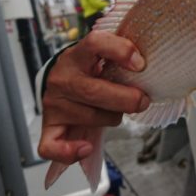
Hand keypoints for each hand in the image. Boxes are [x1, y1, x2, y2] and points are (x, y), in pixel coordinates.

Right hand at [38, 30, 149, 164]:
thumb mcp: (103, 55)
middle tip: (142, 101)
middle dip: (126, 99)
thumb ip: (121, 56)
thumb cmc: (89, 69)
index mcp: (78, 55)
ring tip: (115, 111)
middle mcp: (62, 78)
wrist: (61, 80)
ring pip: (89, 117)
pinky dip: (69, 151)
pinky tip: (85, 147)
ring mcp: (53, 104)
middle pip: (95, 91)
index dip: (120, 52)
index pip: (95, 43)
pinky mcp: (48, 127)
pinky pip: (52, 146)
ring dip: (112, 118)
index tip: (140, 64)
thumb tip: (146, 64)